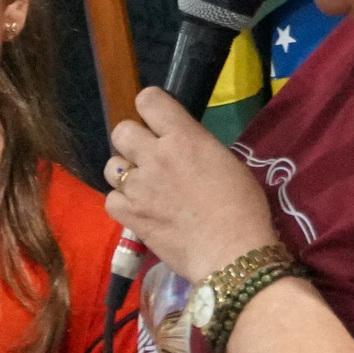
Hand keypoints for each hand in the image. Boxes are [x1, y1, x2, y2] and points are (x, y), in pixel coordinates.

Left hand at [103, 88, 279, 283]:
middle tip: (149, 157)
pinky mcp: (131, 216)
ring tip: (143, 186)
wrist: (232, 252)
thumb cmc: (243, 207)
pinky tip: (138, 209)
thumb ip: (196, 148)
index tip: (158, 121)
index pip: (148, 100)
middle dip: (132, 141)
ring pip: (111, 166)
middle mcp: (155, 156)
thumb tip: (182, 149)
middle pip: (121, 131)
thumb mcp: (226, 162)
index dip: (150, 108)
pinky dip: (122, 203)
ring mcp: (139, 187)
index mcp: (183, 137)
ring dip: (126, 173)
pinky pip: (110, 199)